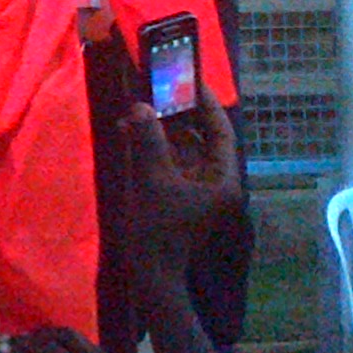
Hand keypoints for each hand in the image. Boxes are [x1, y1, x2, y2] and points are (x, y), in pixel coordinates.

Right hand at [125, 88, 241, 280]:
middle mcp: (214, 183)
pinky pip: (169, 164)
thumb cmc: (159, 226)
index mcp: (222, 179)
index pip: (221, 132)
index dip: (207, 105)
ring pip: (182, 150)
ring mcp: (196, 192)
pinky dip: (153, 148)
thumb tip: (142, 106)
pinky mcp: (177, 198)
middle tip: (159, 88)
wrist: (150, 272)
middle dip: (179, 115)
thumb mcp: (152, 178)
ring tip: (140, 106)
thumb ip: (148, 139)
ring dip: (161, 130)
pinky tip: (131, 132)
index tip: (192, 80)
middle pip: (201, 139)